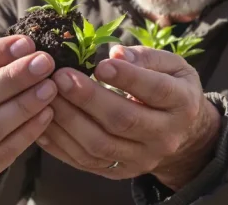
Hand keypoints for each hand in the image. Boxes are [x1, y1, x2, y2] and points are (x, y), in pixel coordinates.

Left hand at [36, 45, 221, 190]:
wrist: (183, 135)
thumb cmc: (171, 88)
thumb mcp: (173, 66)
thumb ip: (146, 57)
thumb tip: (116, 54)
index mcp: (182, 104)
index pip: (155, 91)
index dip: (128, 78)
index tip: (100, 64)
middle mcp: (164, 136)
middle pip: (123, 121)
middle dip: (88, 98)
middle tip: (60, 77)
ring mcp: (141, 159)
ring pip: (100, 145)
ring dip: (69, 120)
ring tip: (48, 95)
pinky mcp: (119, 172)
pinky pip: (84, 161)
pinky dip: (60, 143)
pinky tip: (44, 120)